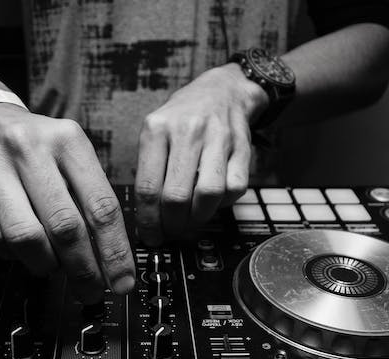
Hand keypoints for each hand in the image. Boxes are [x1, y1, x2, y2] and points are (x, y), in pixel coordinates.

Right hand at [0, 103, 135, 303]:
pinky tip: (22, 251)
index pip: (101, 206)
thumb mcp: (70, 153)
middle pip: (65, 227)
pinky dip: (14, 256)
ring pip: (26, 237)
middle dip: (83, 269)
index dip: (115, 252)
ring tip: (54, 268)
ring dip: (46, 265)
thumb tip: (109, 257)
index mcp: (68, 140)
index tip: (122, 281)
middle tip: (91, 290)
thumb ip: (89, 197)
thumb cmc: (34, 144)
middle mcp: (30, 149)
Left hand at [135, 63, 268, 245]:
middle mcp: (186, 131)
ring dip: (199, 218)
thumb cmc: (182, 118)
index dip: (148, 221)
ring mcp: (217, 137)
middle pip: (176, 196)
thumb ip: (149, 169)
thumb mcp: (155, 131)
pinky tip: (214, 203)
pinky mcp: (241, 146)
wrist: (222, 90)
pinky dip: (224, 204)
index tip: (151, 236)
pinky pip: (235, 188)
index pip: (147, 187)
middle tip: (172, 233)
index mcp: (156, 129)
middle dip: (173, 225)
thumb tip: (147, 218)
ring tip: (191, 222)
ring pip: (208, 194)